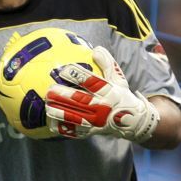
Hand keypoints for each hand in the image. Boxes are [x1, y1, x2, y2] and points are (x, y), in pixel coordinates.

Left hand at [45, 46, 159, 141]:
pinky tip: (51, 123)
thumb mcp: (118, 78)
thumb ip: (107, 64)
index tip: (64, 70)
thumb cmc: (121, 95)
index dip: (79, 76)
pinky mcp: (92, 132)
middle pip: (82, 101)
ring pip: (77, 118)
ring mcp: (97, 122)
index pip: (93, 83)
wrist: (133, 121)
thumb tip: (96, 48)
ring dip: (60, 113)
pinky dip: (64, 128)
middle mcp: (103, 107)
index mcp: (109, 92)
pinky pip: (76, 132)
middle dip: (65, 96)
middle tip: (50, 90)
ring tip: (47, 106)